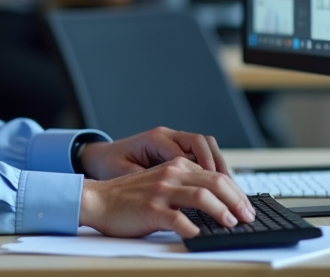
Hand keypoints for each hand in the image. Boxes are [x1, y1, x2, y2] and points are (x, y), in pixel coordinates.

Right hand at [78, 157, 253, 238]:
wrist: (98, 200)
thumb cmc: (129, 198)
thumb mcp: (159, 183)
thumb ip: (183, 187)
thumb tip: (215, 203)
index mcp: (175, 166)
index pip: (214, 174)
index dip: (235, 191)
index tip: (245, 206)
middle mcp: (170, 175)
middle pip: (214, 182)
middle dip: (236, 200)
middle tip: (248, 216)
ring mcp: (161, 192)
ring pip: (201, 196)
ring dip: (222, 211)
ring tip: (232, 223)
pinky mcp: (151, 209)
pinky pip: (178, 219)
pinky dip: (193, 228)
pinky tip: (201, 235)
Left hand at [80, 126, 228, 180]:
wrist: (100, 157)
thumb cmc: (110, 165)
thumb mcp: (124, 174)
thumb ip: (146, 180)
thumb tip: (169, 192)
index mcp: (154, 139)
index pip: (185, 152)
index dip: (200, 170)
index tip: (210, 191)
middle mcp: (166, 136)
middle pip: (202, 142)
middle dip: (217, 165)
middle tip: (229, 189)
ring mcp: (173, 140)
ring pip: (206, 145)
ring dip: (219, 165)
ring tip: (230, 188)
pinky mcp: (176, 149)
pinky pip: (201, 153)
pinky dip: (212, 167)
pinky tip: (219, 187)